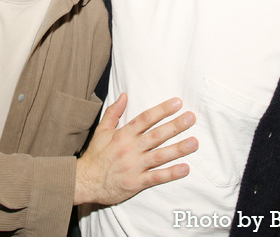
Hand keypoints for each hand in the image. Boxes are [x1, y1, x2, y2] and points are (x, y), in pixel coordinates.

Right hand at [74, 93, 196, 205]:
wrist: (84, 182)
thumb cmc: (95, 155)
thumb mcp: (101, 131)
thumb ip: (113, 112)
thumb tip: (124, 95)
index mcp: (123, 135)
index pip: (145, 119)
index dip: (162, 110)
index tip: (177, 103)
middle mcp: (130, 149)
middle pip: (156, 135)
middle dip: (175, 126)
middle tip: (191, 118)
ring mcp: (134, 166)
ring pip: (159, 156)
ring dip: (178, 149)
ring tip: (194, 142)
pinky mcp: (136, 183)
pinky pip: (156, 177)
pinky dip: (171, 173)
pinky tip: (185, 168)